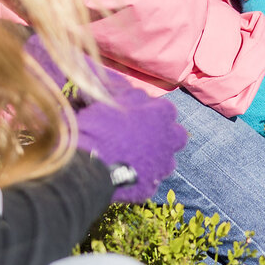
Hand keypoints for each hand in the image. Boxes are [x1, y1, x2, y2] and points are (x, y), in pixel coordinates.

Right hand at [23, 35, 187, 201]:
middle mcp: (170, 137)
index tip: (131, 118)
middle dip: (160, 135)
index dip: (145, 113)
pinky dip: (140, 177)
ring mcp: (163, 163)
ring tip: (131, 158)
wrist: (90, 163)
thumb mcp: (104, 98)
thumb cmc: (97, 125)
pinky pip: (149, 179)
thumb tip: (101, 78)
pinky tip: (124, 175)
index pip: (162, 109)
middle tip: (136, 138)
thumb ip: (111, 89)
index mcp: (163, 112)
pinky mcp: (151, 186)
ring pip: (165, 158)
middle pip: (174, 134)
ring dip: (153, 157)